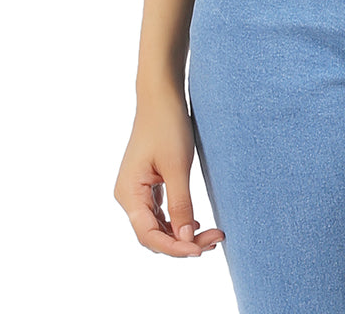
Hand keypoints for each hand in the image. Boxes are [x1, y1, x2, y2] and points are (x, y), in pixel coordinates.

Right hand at [114, 87, 225, 256]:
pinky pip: (160, 212)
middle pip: (154, 234)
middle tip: (216, 239)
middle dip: (183, 242)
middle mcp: (128, 196)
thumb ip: (180, 204)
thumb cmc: (168, 125)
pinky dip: (178, 220)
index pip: (149, 235)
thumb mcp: (177, 166)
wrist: (162, 95)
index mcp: (129, 194)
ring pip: (158, 225)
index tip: (200, 250)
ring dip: (182, 233)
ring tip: (212, 236)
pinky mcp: (148, 183)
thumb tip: (186, 240)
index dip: (175, 247)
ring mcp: (137, 190)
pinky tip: (196, 223)